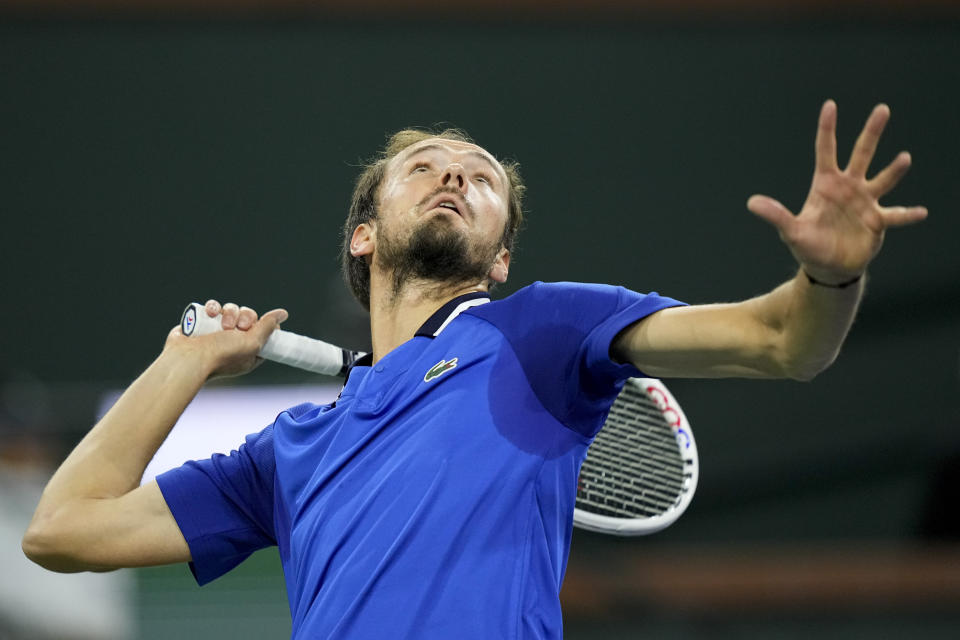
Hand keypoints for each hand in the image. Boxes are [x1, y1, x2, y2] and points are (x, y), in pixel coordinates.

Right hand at [164, 299, 287, 377]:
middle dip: (245, 317)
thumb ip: (268, 327)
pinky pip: (213, 308)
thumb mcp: (252, 343)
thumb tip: (282, 314)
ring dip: (229, 313)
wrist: (188, 358)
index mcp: (249, 351)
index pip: (263, 332)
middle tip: (238, 327)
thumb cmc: (221, 356)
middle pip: (248, 316)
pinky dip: (212, 308)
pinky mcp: (203, 323)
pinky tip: (210, 314)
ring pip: (231, 310)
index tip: (259, 325)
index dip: (263, 325)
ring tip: (221, 324)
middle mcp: (234, 341)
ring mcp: (217, 331)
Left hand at [747, 100, 926, 284]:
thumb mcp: (790, 230)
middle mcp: (848, 187)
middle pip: (861, 154)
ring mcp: (865, 202)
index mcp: (826, 184)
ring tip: (904, 158)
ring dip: (893, 170)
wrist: (828, 266)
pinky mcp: (878, 221)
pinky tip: (921, 212)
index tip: (830, 105)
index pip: (826, 150)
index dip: (827, 128)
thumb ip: (775, 215)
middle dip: (871, 132)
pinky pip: (896, 215)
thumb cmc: (808, 245)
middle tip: (882, 109)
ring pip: (883, 179)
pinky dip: (907, 215)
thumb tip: (751, 203)